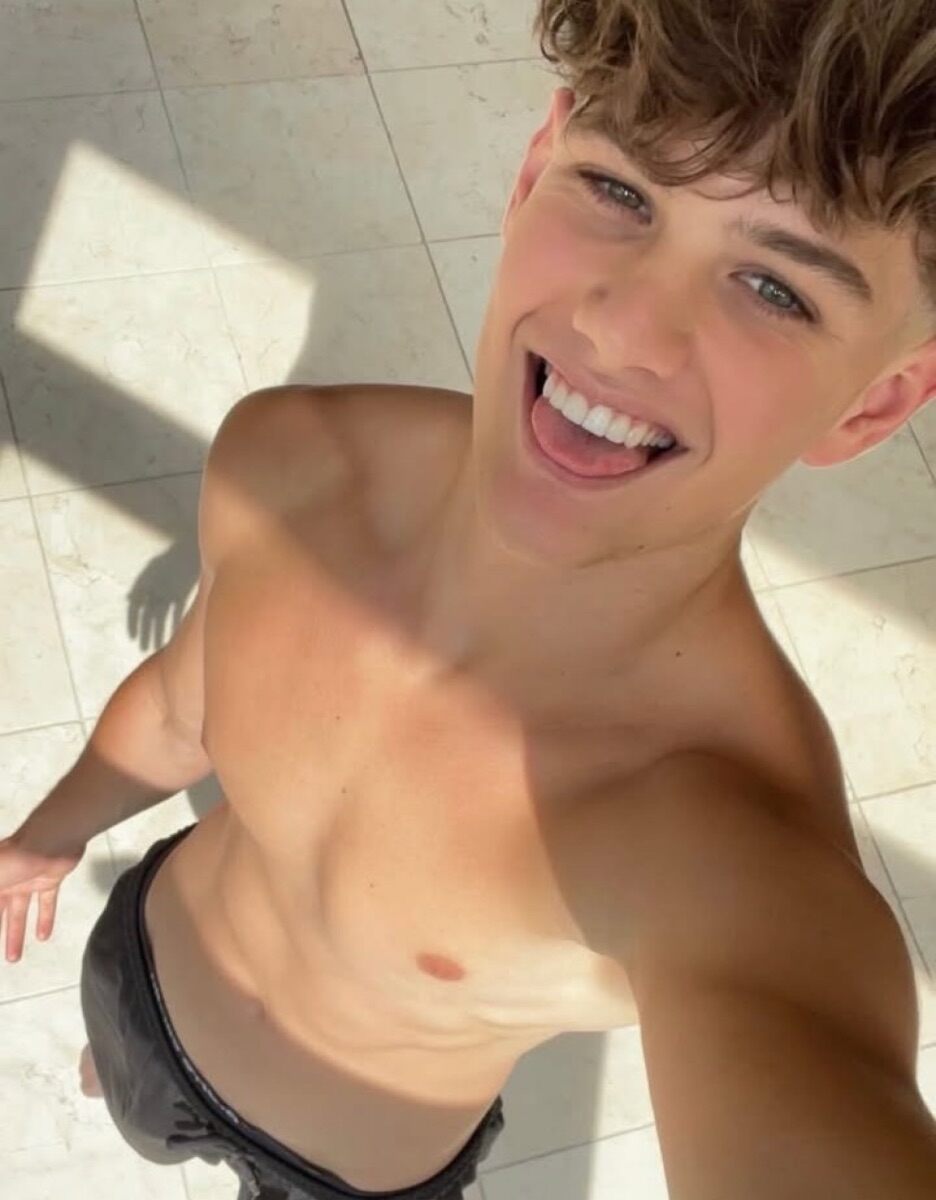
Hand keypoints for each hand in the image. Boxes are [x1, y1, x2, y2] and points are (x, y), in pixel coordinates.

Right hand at [0, 831, 85, 961]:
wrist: (52, 839)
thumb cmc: (16, 856)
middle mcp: (6, 880)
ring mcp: (26, 880)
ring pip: (18, 912)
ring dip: (15, 935)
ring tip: (14, 957)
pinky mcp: (48, 880)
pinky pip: (45, 903)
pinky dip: (44, 920)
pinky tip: (43, 936)